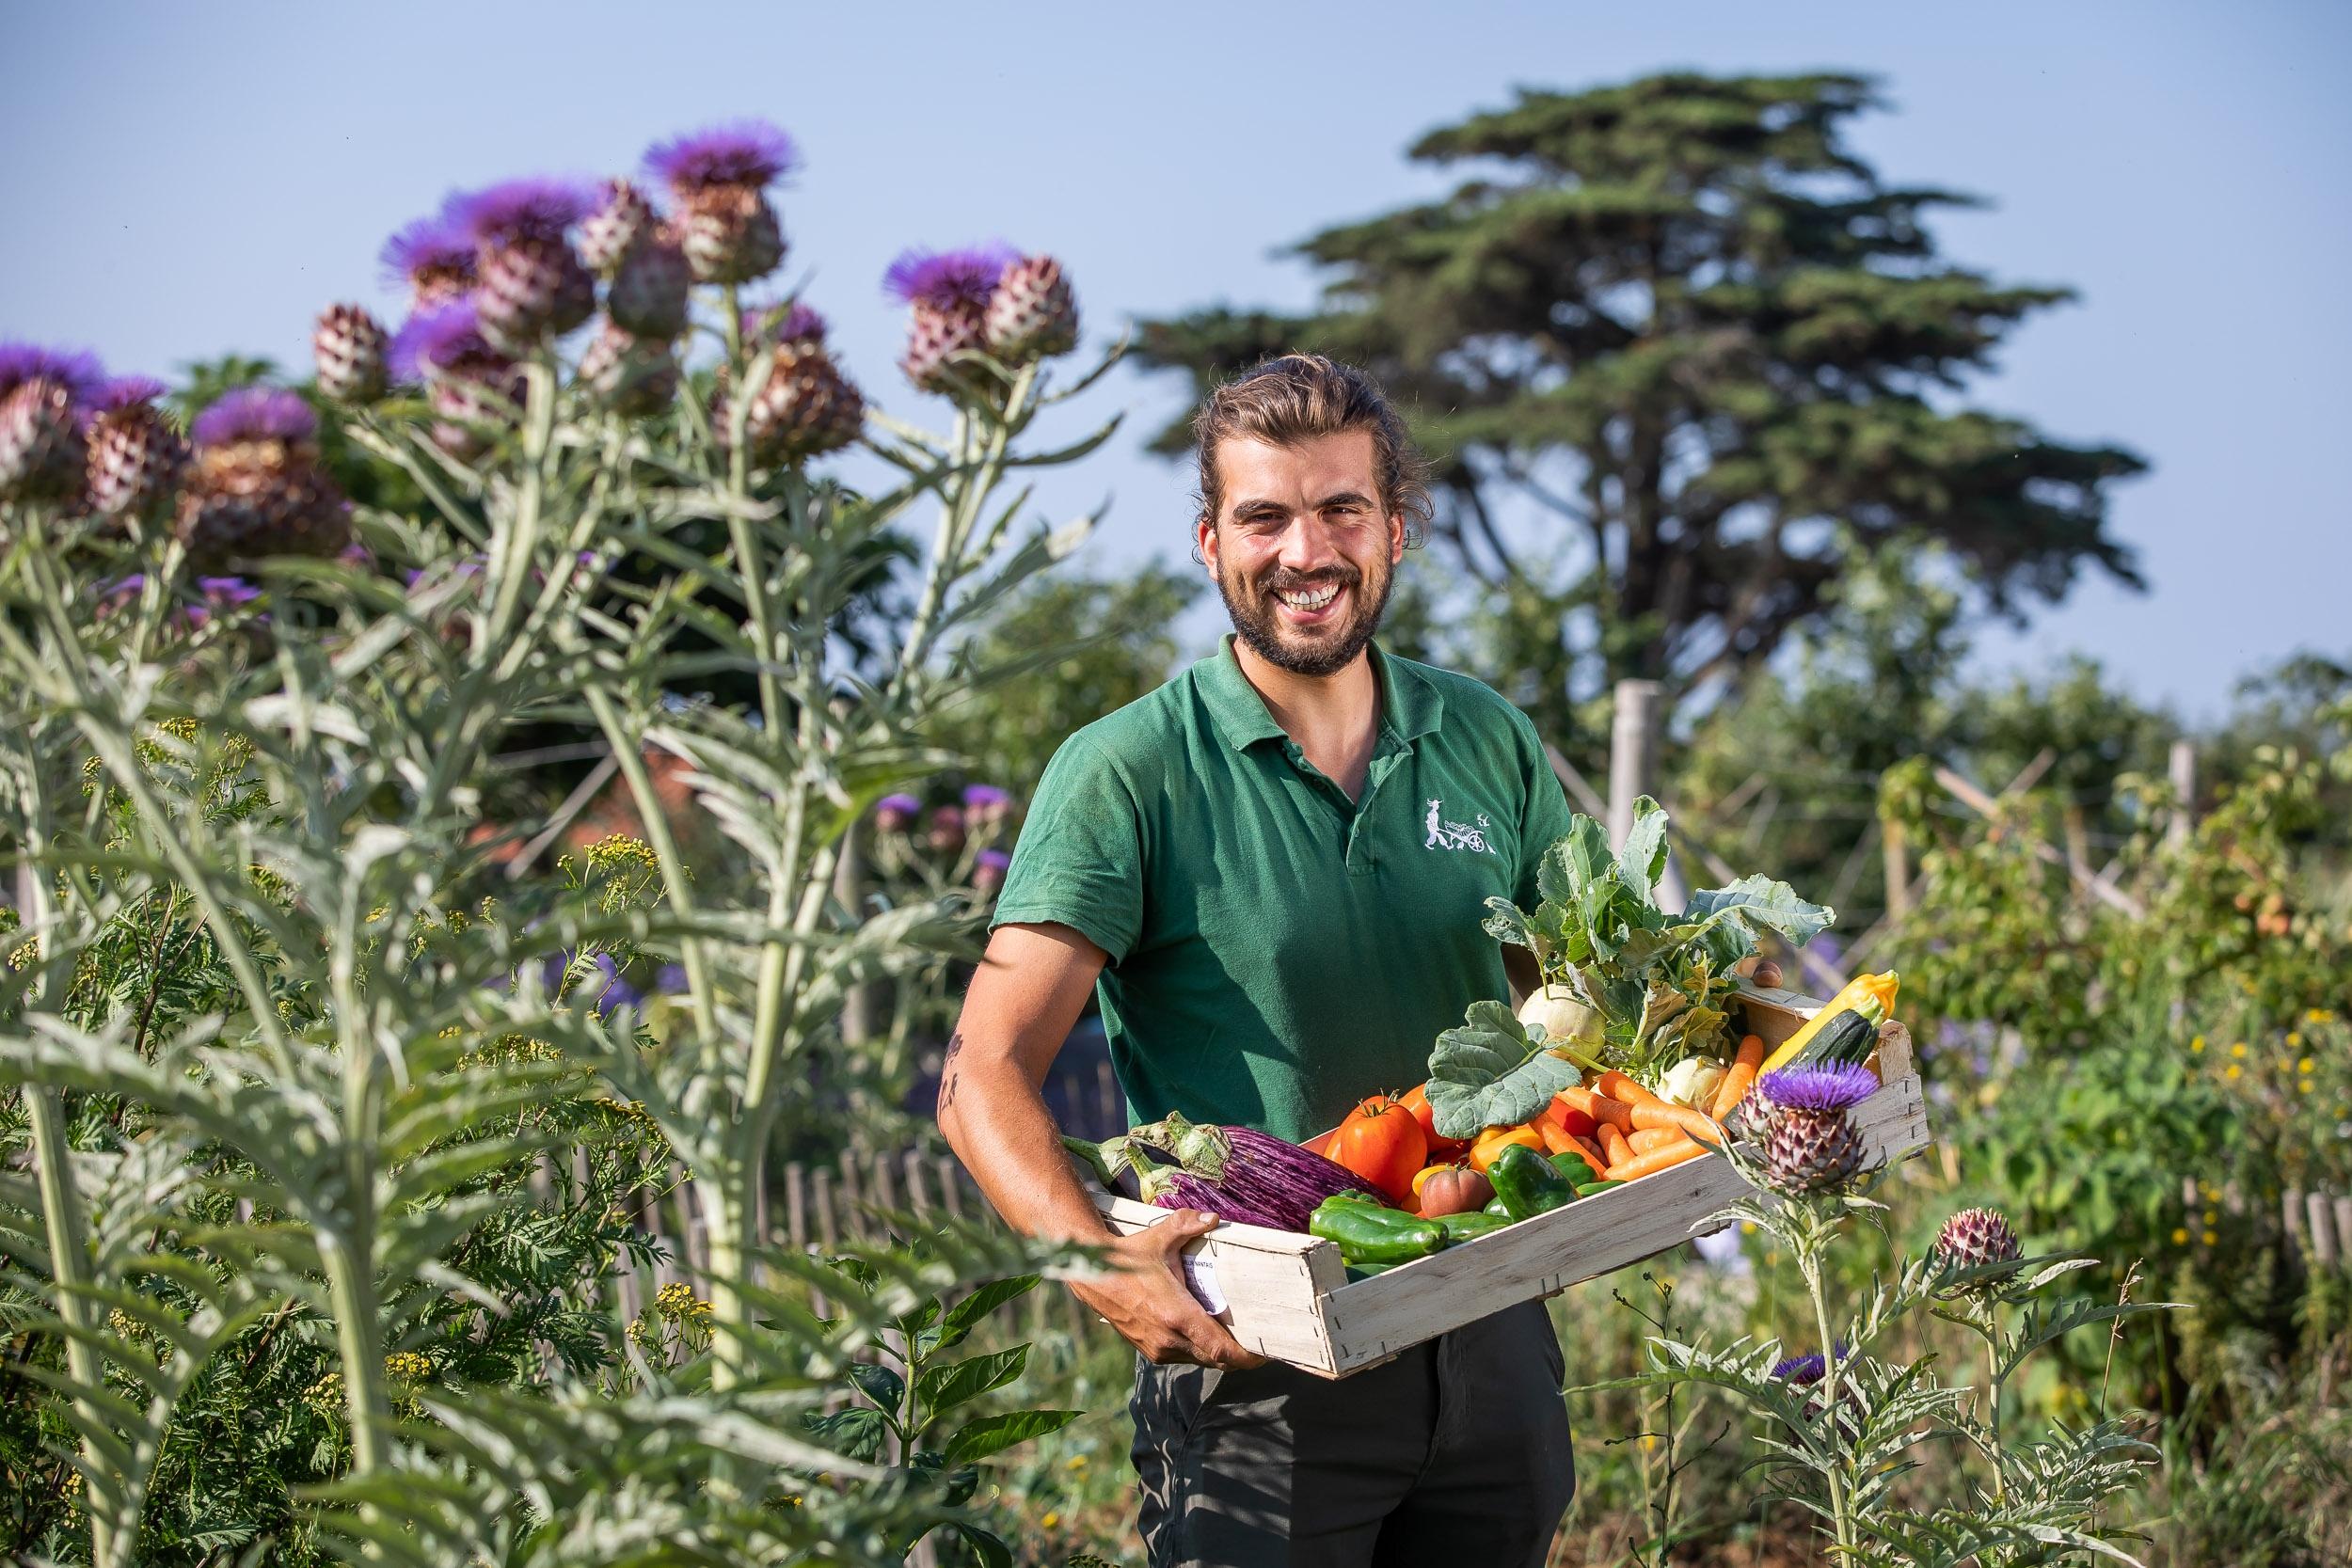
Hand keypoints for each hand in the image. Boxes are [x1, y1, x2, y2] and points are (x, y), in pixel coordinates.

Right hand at [1071, 1209, 1266, 1370]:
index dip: (1247, 1357)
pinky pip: (1185, 1357)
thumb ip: (1188, 1225)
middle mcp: (1170, 1339)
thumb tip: (1213, 1217)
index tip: (1265, 1352)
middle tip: (1257, 1340)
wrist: (1093, 1278)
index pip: (1222, 1350)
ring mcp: (1159, 1349)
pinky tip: (1205, 1331)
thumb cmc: (1129, 1258)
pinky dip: (1199, 1349)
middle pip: (1217, 1360)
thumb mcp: (1160, 1237)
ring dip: (1217, 1351)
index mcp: (1178, 1316)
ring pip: (1201, 1359)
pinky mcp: (1150, 1351)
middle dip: (1238, 1355)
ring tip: (1234, 1334)